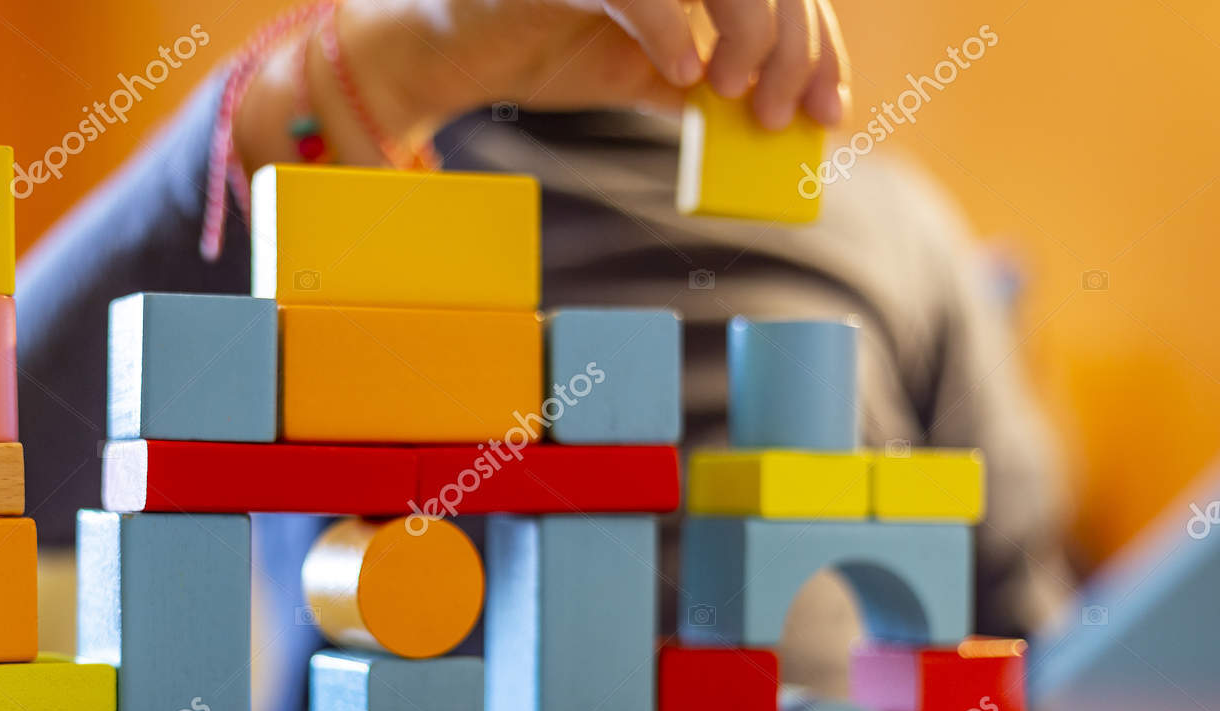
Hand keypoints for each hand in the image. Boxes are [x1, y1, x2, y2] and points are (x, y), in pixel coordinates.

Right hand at [345, 0, 849, 133]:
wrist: (446, 53)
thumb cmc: (537, 48)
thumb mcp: (639, 74)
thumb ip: (699, 84)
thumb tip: (767, 117)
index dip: (816, 44)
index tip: (828, 111)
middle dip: (793, 45)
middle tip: (781, 116)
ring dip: (750, 30)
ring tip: (736, 94)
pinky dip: (669, 27)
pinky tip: (686, 75)